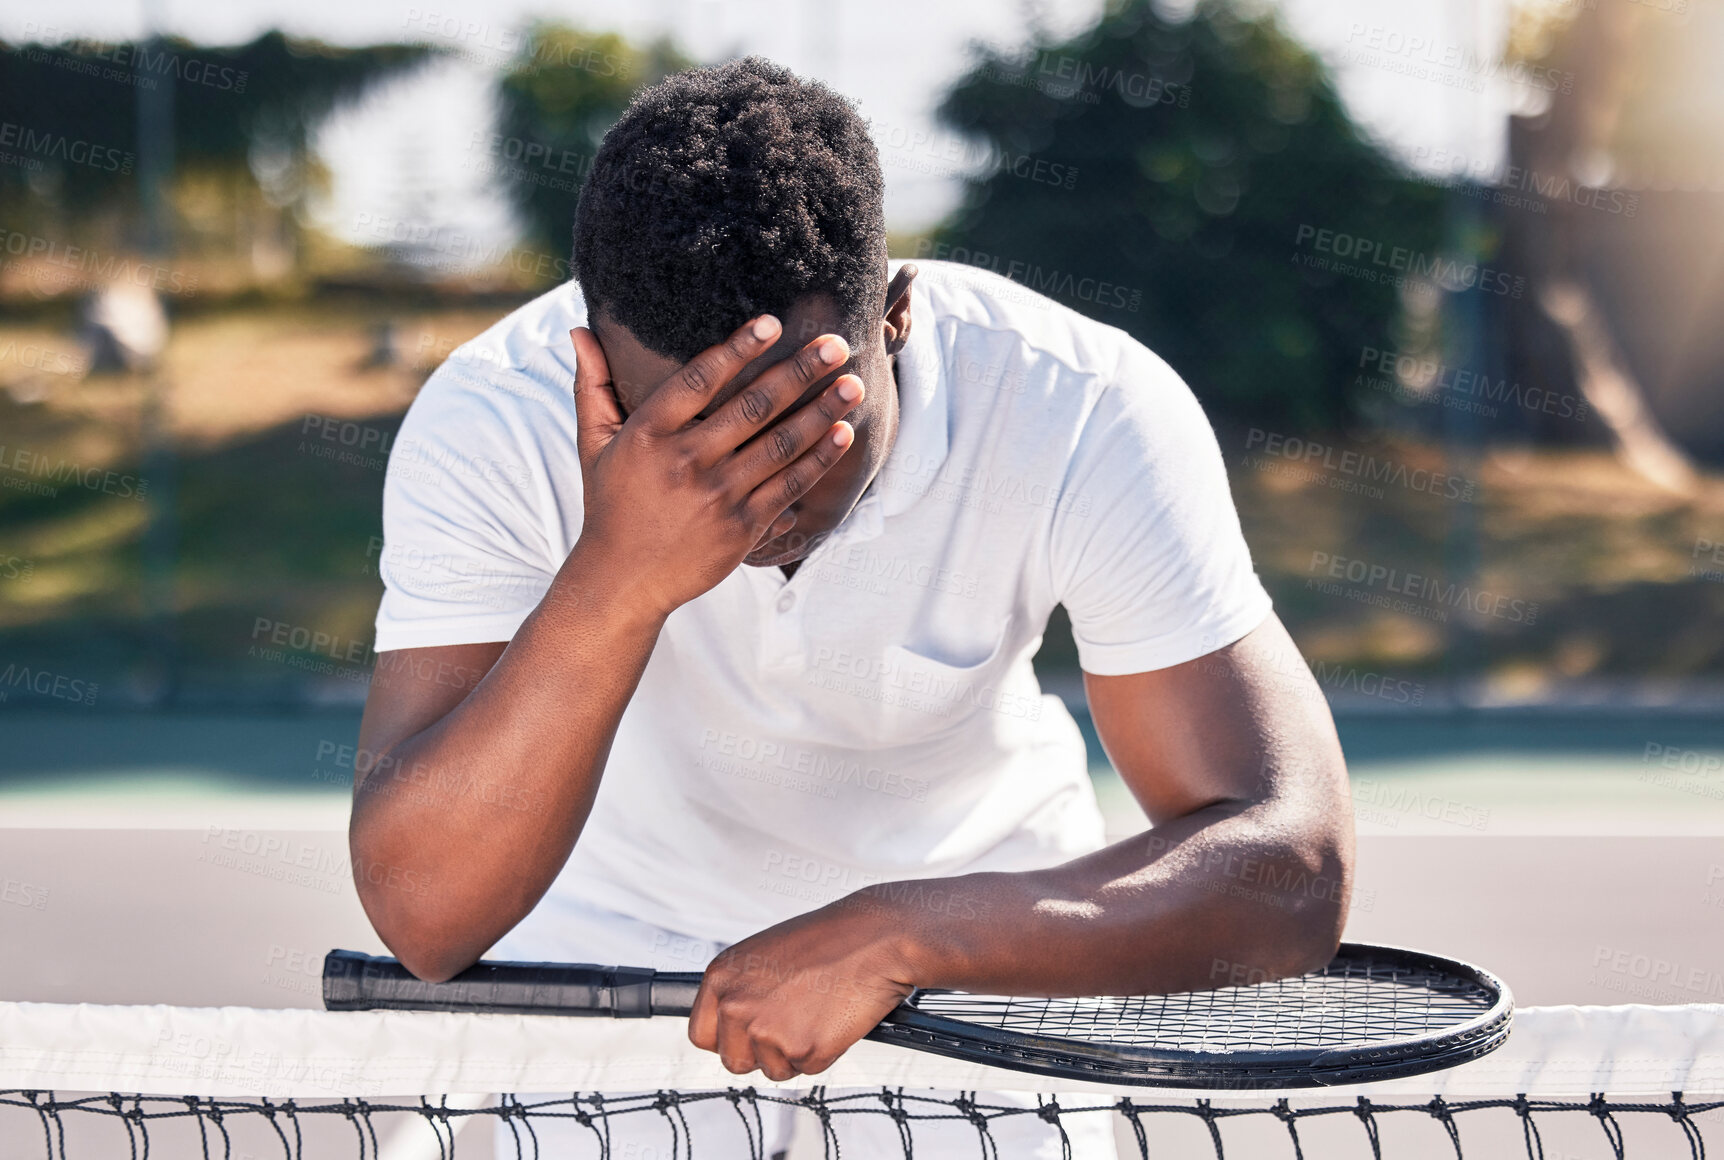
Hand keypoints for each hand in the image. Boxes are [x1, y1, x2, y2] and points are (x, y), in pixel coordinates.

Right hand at [564, 317, 863, 618]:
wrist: (622, 581)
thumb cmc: (611, 503)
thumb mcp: (593, 444)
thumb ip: (593, 384)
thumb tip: (580, 329)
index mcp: (648, 434)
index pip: (700, 380)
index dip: (739, 349)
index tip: (774, 323)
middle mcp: (684, 462)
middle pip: (752, 407)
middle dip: (800, 372)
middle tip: (836, 344)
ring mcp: (715, 497)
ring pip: (779, 444)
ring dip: (821, 411)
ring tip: (852, 385)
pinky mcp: (741, 528)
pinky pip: (788, 485)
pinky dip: (818, 459)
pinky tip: (843, 434)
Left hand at [688, 901, 915, 1080]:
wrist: (876, 938)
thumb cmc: (829, 940)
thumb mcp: (765, 954)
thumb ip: (741, 989)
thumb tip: (732, 1022)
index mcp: (722, 977)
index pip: (701, 1034)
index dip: (727, 1039)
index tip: (743, 1038)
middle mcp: (737, 1005)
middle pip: (734, 1060)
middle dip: (761, 1053)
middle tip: (791, 1023)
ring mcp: (768, 1030)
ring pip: (773, 1069)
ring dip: (796, 1051)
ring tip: (816, 1011)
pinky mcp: (803, 1050)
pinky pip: (808, 1069)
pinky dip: (825, 1051)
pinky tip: (833, 1018)